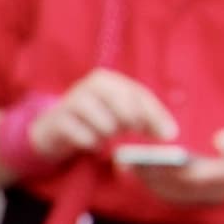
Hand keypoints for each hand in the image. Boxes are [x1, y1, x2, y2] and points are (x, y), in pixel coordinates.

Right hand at [26, 69, 178, 165]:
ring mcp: (73, 100)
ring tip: (101, 134)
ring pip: (105, 125)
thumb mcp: (119, 115)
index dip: (156, 116)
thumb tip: (170, 133)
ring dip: (107, 136)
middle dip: (132, 124)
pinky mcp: (59, 120)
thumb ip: (143, 119)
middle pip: (123, 106)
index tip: (170, 135)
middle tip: (132, 133)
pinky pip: (86, 138)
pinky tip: (87, 141)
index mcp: (109, 79)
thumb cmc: (94, 119)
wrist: (53, 128)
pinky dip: (91, 144)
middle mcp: (91, 85)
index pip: (139, 95)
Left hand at [129, 115, 223, 210]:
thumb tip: (219, 144)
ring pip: (175, 195)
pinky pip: (178, 196)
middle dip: (150, 177)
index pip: (191, 176)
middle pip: (177, 189)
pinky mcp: (207, 195)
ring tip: (129, 166)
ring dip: (151, 183)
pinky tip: (145, 172)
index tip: (145, 159)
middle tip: (126, 161)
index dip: (166, 170)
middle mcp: (218, 190)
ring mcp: (212, 196)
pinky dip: (159, 186)